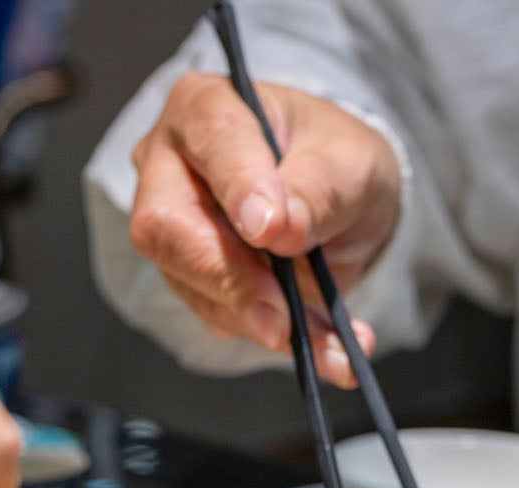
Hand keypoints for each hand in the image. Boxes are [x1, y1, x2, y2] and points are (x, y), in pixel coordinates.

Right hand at [129, 73, 400, 386]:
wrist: (340, 201)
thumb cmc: (336, 160)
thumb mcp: (350, 162)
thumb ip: (316, 187)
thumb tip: (279, 228)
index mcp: (206, 109)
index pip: (211, 141)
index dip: (238, 187)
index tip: (271, 230)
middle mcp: (172, 167)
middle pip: (168, 226)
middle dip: (230, 278)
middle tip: (282, 317)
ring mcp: (174, 228)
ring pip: (191, 283)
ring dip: (263, 321)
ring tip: (328, 341)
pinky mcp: (191, 279)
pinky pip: (221, 317)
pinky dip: (277, 336)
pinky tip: (324, 347)